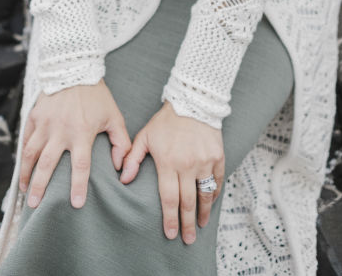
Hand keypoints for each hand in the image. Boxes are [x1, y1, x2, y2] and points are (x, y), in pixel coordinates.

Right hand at [19, 79, 130, 209]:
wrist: (75, 67)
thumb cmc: (96, 95)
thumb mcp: (114, 116)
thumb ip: (121, 142)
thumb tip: (120, 167)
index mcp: (82, 132)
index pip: (80, 166)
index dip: (78, 187)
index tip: (75, 204)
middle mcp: (60, 130)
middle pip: (47, 164)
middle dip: (40, 187)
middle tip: (35, 205)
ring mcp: (45, 123)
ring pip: (31, 154)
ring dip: (26, 174)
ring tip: (24, 191)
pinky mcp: (35, 115)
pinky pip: (26, 139)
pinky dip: (22, 155)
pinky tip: (23, 168)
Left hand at [119, 100, 224, 244]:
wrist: (193, 101)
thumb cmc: (166, 120)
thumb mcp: (146, 136)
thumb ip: (133, 158)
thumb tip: (123, 179)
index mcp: (168, 161)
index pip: (169, 198)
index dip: (169, 218)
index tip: (170, 234)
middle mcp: (187, 164)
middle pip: (188, 202)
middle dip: (187, 224)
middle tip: (187, 240)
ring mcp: (204, 161)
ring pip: (205, 195)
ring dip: (203, 213)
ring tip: (200, 225)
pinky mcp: (217, 156)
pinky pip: (217, 181)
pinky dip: (214, 194)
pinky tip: (210, 203)